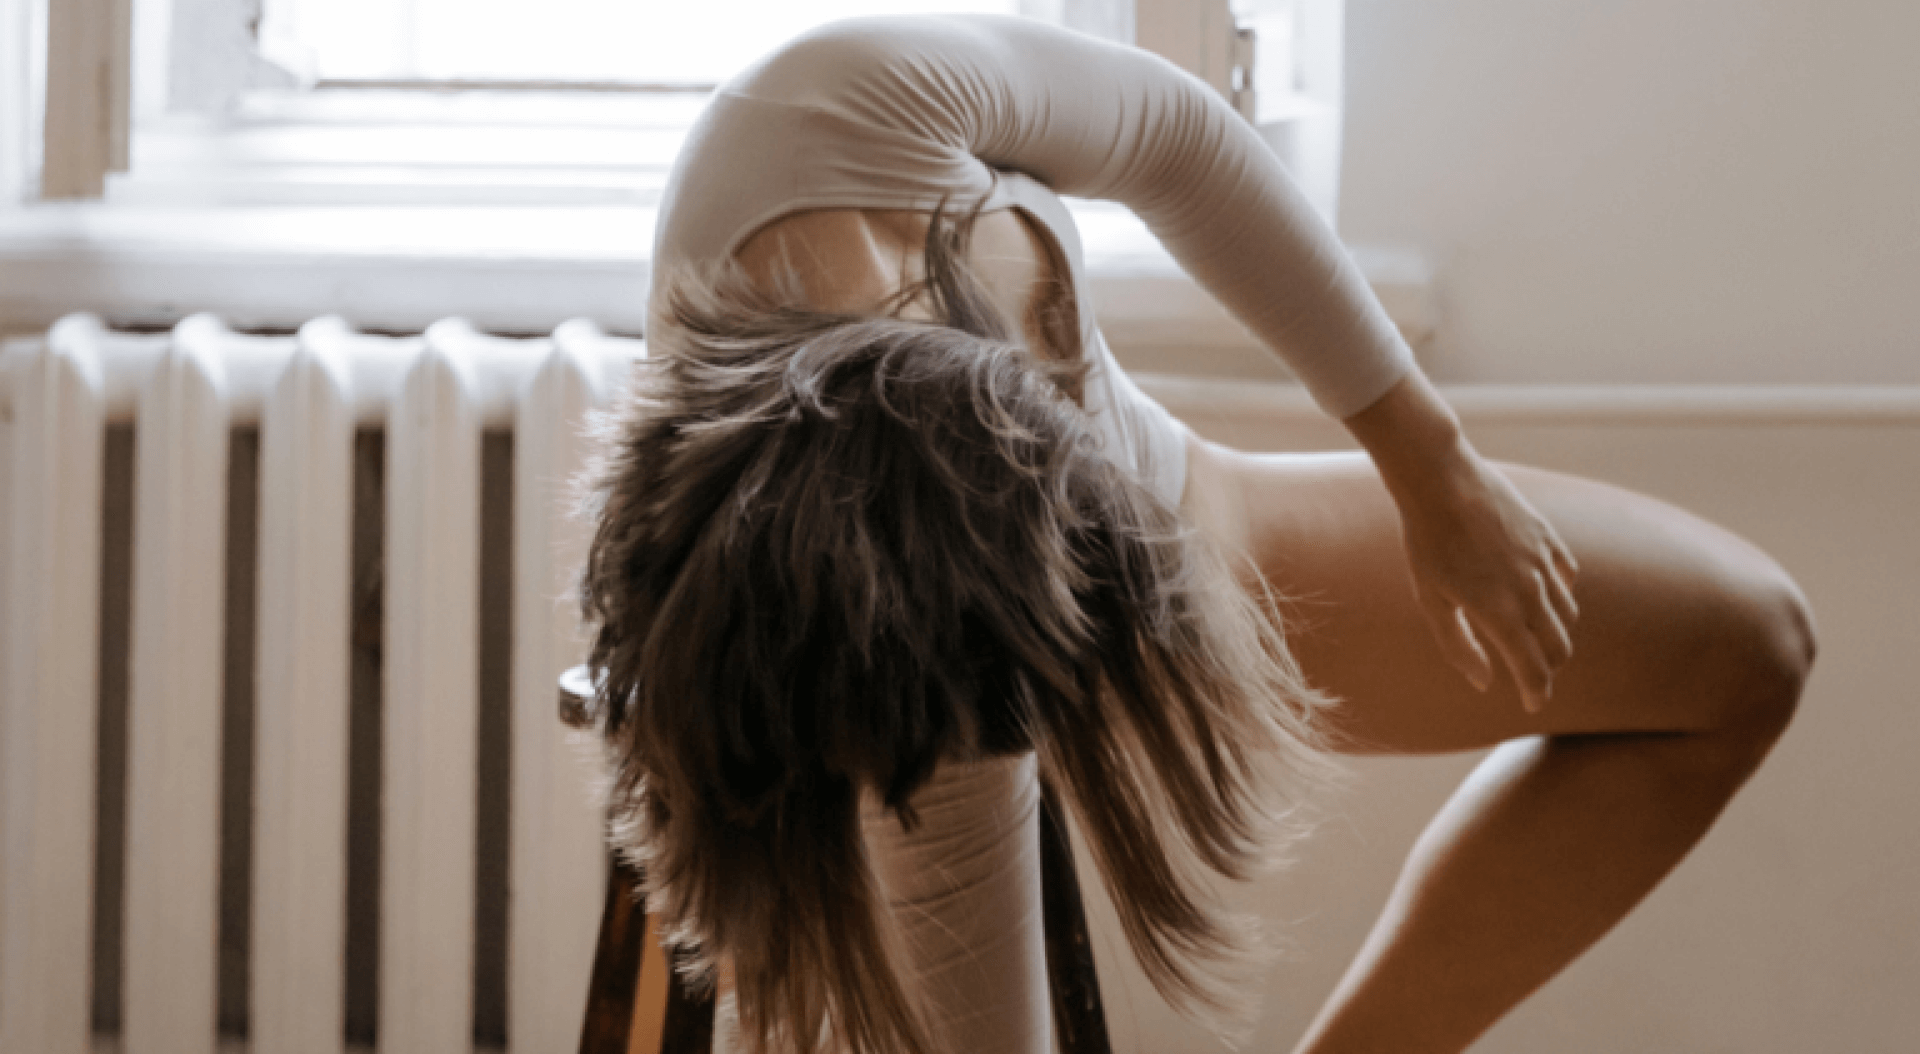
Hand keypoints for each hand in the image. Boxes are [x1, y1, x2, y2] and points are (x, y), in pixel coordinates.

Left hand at [1397, 451, 1579, 711]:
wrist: (1441, 480)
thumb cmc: (1427, 543)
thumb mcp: (1432, 601)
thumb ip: (1459, 646)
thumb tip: (1484, 682)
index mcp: (1500, 613)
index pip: (1533, 668)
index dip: (1536, 692)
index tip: (1533, 704)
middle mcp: (1531, 591)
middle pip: (1559, 646)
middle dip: (1549, 667)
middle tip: (1533, 673)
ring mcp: (1543, 562)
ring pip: (1568, 613)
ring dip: (1556, 632)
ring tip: (1534, 636)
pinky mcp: (1548, 537)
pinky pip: (1568, 576)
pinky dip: (1561, 594)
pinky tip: (1543, 595)